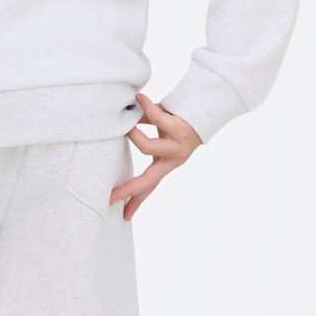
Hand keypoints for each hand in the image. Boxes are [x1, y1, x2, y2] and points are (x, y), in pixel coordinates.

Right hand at [109, 93, 201, 220]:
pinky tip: (139, 98)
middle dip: (129, 189)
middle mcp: (172, 159)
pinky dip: (146, 108)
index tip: (124, 216)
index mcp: (166, 163)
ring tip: (124, 124)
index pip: (149, 186)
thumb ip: (140, 131)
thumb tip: (118, 125)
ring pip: (147, 147)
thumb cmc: (177, 118)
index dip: (137, 201)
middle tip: (111, 197)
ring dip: (132, 134)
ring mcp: (176, 146)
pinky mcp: (179, 130)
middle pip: (149, 181)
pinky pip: (157, 120)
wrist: (204, 107)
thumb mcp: (158, 132)